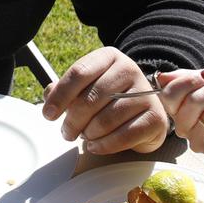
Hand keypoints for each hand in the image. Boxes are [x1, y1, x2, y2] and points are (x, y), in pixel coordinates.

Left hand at [41, 47, 168, 154]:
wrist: (144, 111)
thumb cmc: (109, 99)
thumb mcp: (86, 87)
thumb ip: (64, 89)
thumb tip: (49, 93)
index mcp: (109, 57)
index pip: (79, 73)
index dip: (60, 96)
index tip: (48, 114)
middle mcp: (129, 69)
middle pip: (90, 98)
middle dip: (73, 121)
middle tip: (66, 132)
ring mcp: (145, 93)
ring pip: (105, 119)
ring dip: (89, 133)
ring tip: (86, 136)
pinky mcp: (155, 118)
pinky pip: (122, 136)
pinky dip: (104, 145)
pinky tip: (96, 145)